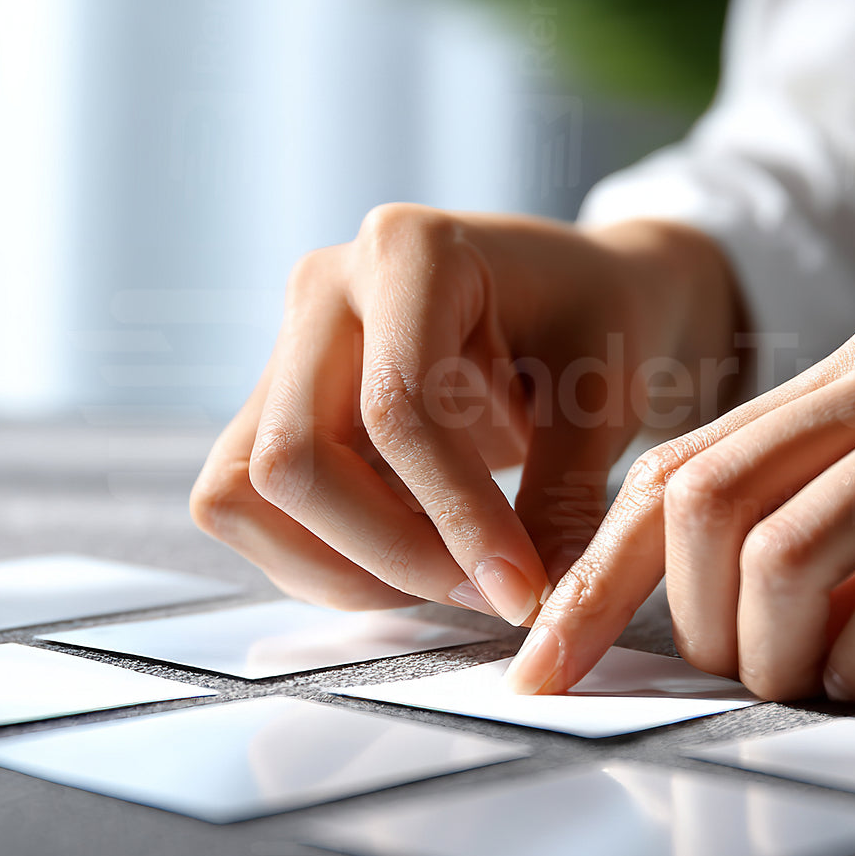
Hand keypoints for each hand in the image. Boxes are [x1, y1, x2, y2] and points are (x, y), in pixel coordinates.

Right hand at [190, 205, 742, 624]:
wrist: (577, 293)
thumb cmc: (599, 322)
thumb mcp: (608, 395)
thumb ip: (566, 496)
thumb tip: (534, 604)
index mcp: (412, 251)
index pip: (397, 408)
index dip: (456, 518)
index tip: (521, 590)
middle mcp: (326, 288)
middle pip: (294, 457)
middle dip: (390, 555)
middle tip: (488, 594)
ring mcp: (287, 344)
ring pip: (246, 492)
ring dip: (341, 568)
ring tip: (449, 577)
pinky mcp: (274, 403)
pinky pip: (250, 508)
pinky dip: (322, 562)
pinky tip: (412, 555)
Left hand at [507, 321, 854, 700]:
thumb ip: (840, 505)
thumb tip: (737, 603)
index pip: (680, 467)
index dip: (595, 574)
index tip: (545, 659)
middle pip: (707, 502)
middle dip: (685, 620)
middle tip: (735, 674)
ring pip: (791, 549)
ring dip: (775, 651)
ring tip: (810, 682)